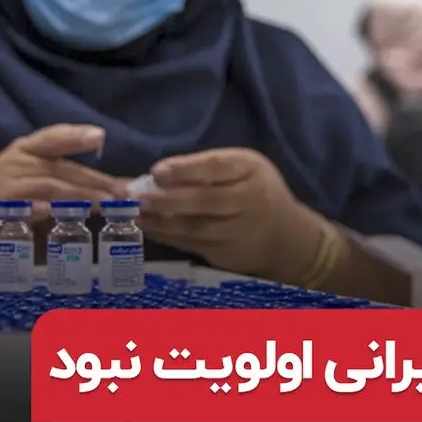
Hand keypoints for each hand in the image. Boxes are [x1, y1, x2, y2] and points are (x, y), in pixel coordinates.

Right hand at [0, 124, 118, 246]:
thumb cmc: (28, 202)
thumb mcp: (49, 182)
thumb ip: (77, 179)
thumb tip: (124, 185)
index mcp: (26, 148)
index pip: (53, 137)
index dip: (75, 136)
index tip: (100, 136)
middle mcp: (13, 161)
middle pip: (59, 167)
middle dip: (92, 180)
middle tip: (120, 192)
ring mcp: (2, 184)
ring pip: (47, 187)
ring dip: (78, 196)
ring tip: (104, 205)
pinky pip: (21, 208)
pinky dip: (37, 209)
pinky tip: (53, 213)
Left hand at [131, 148, 324, 281]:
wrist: (286, 237)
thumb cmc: (255, 191)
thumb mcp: (242, 168)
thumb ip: (207, 168)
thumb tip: (156, 174)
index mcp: (251, 170)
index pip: (217, 167)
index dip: (186, 170)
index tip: (157, 171)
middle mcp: (249, 201)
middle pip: (206, 201)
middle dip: (168, 199)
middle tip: (137, 197)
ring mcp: (239, 232)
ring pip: (196, 228)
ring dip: (161, 222)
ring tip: (135, 214)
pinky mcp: (228, 254)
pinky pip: (192, 244)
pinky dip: (167, 236)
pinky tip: (147, 228)